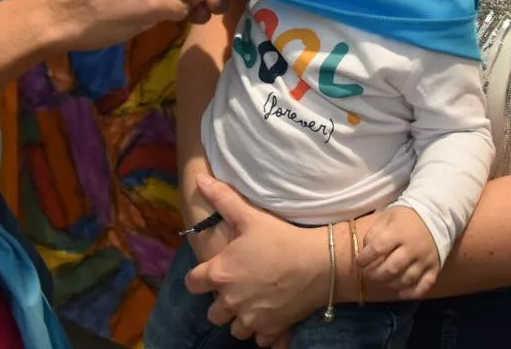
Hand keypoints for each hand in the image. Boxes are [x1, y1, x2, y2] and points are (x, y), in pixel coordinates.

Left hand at [183, 174, 326, 340]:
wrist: (318, 263)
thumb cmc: (281, 238)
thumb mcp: (250, 216)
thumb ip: (222, 198)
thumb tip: (200, 179)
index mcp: (220, 274)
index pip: (192, 283)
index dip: (200, 277)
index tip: (212, 272)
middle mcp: (230, 300)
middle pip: (213, 313)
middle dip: (221, 303)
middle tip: (237, 288)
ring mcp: (251, 318)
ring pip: (235, 329)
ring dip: (240, 318)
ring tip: (253, 303)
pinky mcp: (271, 329)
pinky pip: (259, 339)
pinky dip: (263, 331)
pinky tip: (270, 316)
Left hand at [358, 207, 440, 298]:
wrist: (436, 216)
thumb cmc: (406, 218)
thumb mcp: (387, 217)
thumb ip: (374, 233)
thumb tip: (365, 251)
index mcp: (399, 232)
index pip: (377, 248)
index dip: (364, 258)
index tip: (359, 262)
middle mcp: (413, 248)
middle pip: (391, 268)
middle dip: (376, 275)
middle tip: (369, 274)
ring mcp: (425, 259)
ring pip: (406, 279)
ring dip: (391, 284)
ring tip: (383, 280)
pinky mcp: (435, 268)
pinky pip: (425, 285)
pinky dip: (412, 293)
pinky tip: (401, 293)